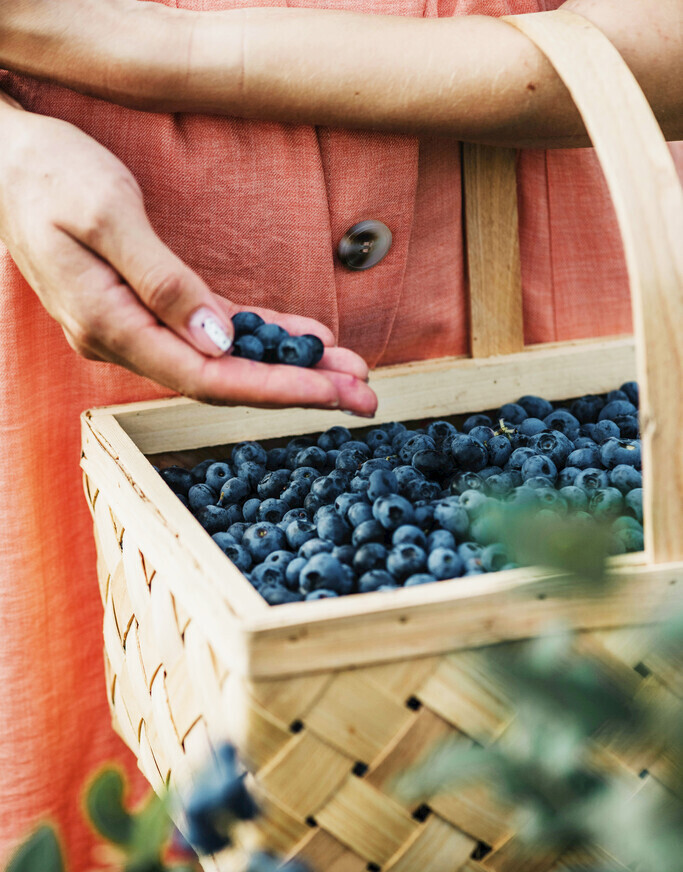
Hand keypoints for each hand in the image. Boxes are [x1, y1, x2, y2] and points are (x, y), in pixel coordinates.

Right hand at [0, 101, 376, 413]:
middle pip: (225, 380)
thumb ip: (162, 281)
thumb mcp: (105, 214)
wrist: (7, 161)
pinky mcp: (149, 308)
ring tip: (349, 372)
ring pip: (225, 360)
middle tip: (365, 397)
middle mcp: (127, 340)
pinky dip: (261, 336)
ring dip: (288, 366)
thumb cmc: (48, 176)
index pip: (207, 378)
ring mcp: (137, 328)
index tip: (330, 394)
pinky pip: (214, 332)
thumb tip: (218, 341)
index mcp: (112, 326)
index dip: (274, 389)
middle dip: (298, 389)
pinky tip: (303, 339)